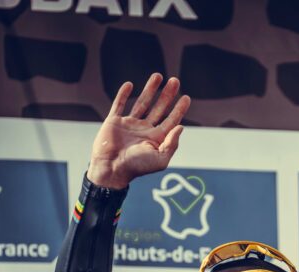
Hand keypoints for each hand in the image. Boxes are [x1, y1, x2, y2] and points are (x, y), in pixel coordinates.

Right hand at [87, 73, 190, 188]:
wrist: (112, 169)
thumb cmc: (136, 168)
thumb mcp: (160, 159)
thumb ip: (172, 144)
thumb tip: (181, 127)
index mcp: (156, 139)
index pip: (171, 121)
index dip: (179, 109)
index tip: (186, 97)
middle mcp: (144, 130)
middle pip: (159, 108)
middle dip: (167, 95)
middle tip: (175, 81)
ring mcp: (129, 125)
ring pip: (142, 103)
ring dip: (150, 89)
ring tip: (158, 76)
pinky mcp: (114, 122)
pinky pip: (119, 105)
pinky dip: (123, 94)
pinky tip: (129, 85)